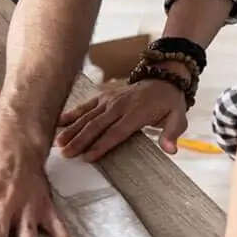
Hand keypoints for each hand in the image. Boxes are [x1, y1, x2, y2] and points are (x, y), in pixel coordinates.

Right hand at [55, 77, 188, 161]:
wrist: (163, 80)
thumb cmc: (169, 104)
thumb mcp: (178, 118)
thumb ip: (172, 133)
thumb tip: (170, 150)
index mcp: (136, 113)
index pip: (116, 132)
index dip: (101, 145)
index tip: (88, 157)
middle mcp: (119, 105)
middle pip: (97, 125)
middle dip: (80, 140)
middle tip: (66, 154)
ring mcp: (109, 100)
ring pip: (88, 116)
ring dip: (72, 129)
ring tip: (59, 142)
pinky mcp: (104, 96)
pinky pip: (86, 106)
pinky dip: (72, 113)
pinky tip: (59, 122)